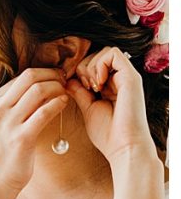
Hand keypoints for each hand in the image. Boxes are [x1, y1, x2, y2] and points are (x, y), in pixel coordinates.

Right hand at [0, 67, 69, 190]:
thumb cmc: (1, 151)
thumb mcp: (0, 122)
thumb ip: (12, 105)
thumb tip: (37, 87)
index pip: (22, 76)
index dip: (44, 73)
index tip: (56, 78)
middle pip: (30, 77)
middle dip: (52, 75)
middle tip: (65, 80)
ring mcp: (8, 123)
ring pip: (38, 90)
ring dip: (58, 87)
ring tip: (66, 92)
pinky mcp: (21, 137)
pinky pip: (44, 112)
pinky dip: (58, 103)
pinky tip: (65, 103)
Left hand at [66, 47, 156, 163]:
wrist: (123, 146)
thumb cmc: (107, 133)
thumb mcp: (87, 108)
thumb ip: (79, 92)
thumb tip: (67, 80)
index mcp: (111, 86)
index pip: (92, 64)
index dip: (79, 72)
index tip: (73, 88)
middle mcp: (121, 79)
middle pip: (97, 55)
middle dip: (83, 67)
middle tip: (83, 87)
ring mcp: (127, 76)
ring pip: (104, 52)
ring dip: (90, 66)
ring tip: (90, 87)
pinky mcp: (131, 77)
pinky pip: (114, 54)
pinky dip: (100, 65)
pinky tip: (97, 84)